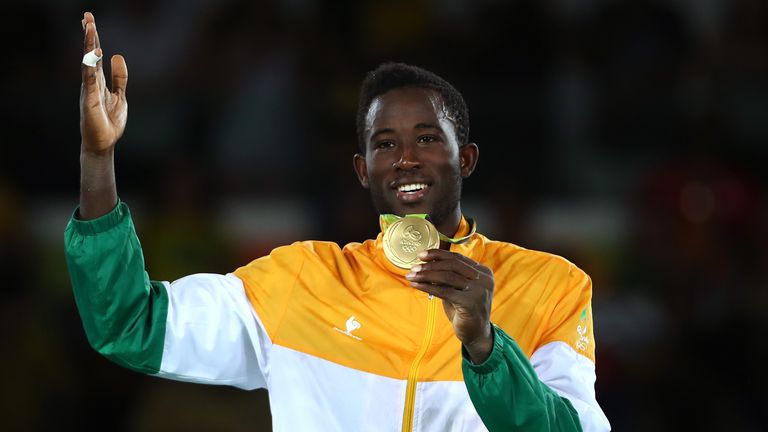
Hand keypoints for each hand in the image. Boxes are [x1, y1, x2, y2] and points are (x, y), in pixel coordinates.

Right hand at [80, 12, 126, 154]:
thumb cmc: (109, 121)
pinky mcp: (90, 101)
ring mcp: (89, 90)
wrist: (103, 143)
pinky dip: (91, 67)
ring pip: (88, 63)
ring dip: (88, 45)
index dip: (93, 38)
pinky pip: (90, 81)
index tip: (90, 20)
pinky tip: (92, 54)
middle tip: (87, 16)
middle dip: (89, 35)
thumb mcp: (120, 95)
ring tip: (89, 28)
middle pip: (89, 55)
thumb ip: (120, 77)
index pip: (94, 55)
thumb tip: (117, 55)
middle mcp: (91, 82)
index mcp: (98, 81)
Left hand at [406, 249, 493, 363]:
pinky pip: (444, 291)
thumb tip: (425, 264)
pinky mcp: (470, 302)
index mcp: (482, 271)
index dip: (438, 254)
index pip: (457, 257)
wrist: (476, 333)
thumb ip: (447, 276)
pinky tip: (416, 285)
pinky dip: (427, 287)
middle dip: (430, 265)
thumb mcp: (457, 289)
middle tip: (414, 267)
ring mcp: (479, 290)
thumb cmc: (464, 310)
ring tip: (412, 276)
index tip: (421, 255)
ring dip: (426, 275)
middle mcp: (483, 278)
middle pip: (452, 265)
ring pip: (447, 276)